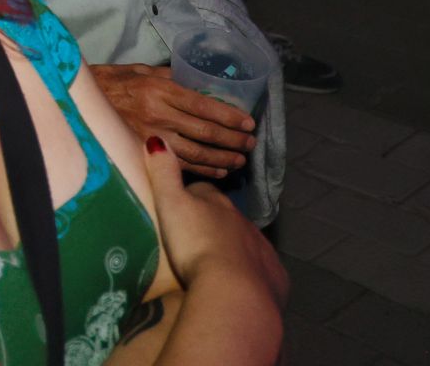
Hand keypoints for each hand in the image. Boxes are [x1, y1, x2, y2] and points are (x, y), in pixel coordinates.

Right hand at [91, 63, 254, 177]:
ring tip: (239, 160)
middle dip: (233, 140)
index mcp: (159, 89)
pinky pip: (179, 165)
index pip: (204, 106)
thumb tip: (198, 85)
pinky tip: (217, 170)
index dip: (230, 117)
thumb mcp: (139, 69)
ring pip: (196, 153)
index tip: (248, 123)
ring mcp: (150, 136)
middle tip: (250, 144)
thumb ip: (169, 77)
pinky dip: (203, 169)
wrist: (76, 100)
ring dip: (222, 158)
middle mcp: (158, 114)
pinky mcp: (142, 153)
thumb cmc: (109, 81)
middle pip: (205, 132)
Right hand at [142, 136, 288, 306]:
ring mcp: (261, 248)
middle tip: (194, 238)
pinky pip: (262, 269)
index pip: (203, 190)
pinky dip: (251, 271)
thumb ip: (163, 173)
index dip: (191, 196)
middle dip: (213, 222)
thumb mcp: (170, 204)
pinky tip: (239, 282)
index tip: (178, 206)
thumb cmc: (195, 244)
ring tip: (213, 262)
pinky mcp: (273, 275)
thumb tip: (156, 138)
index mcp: (216, 202)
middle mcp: (242, 221)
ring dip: (232, 246)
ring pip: (245, 241)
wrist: (234, 290)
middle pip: (225, 216)